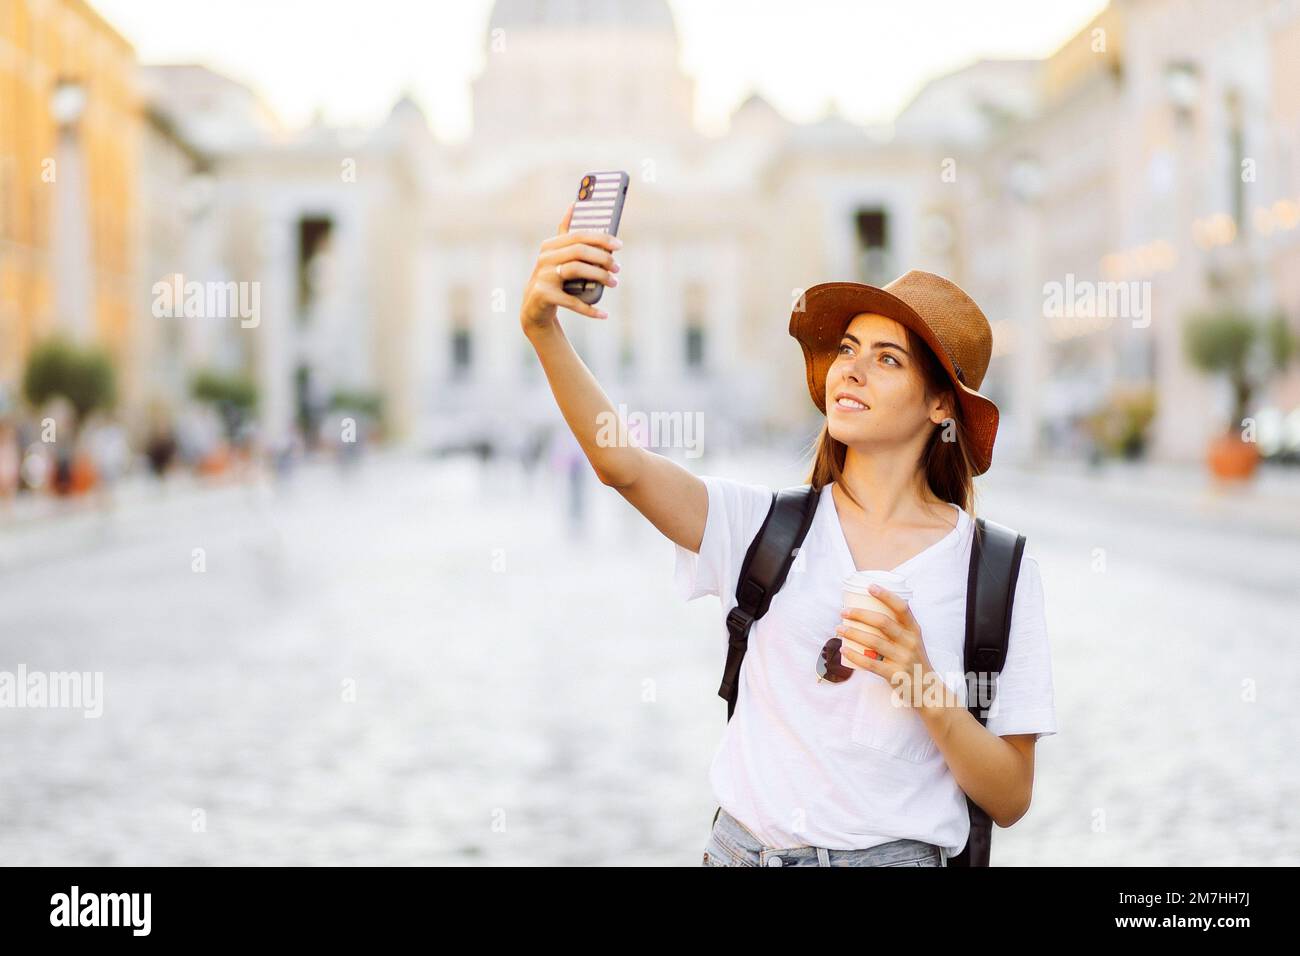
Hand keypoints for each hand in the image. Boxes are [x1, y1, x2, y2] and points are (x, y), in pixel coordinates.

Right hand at [519, 201, 621, 336]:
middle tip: (618, 268)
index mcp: (550, 245)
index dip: (601, 238)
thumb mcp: (557, 256)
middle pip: (579, 251)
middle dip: (603, 258)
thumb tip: (574, 204)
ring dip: (600, 277)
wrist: (534, 308)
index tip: (619, 245)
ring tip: (614, 283)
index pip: (579, 235)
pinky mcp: (544, 295)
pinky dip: (590, 309)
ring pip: (577, 270)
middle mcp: (544, 258)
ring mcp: (543, 276)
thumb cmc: (553, 278)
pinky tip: (604, 314)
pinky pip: (572, 301)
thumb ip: (566, 234)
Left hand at [835, 585, 942, 708]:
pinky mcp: (894, 674)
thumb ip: (898, 627)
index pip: (902, 608)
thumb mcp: (913, 641)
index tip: (869, 587)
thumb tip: (870, 610)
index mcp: (914, 630)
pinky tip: (844, 649)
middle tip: (843, 611)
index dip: (886, 595)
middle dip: (859, 614)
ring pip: (873, 641)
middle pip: (882, 622)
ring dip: (852, 633)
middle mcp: (910, 642)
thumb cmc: (914, 661)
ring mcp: (903, 658)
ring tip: (839, 628)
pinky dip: (855, 655)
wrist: (927, 690)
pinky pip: (870, 663)